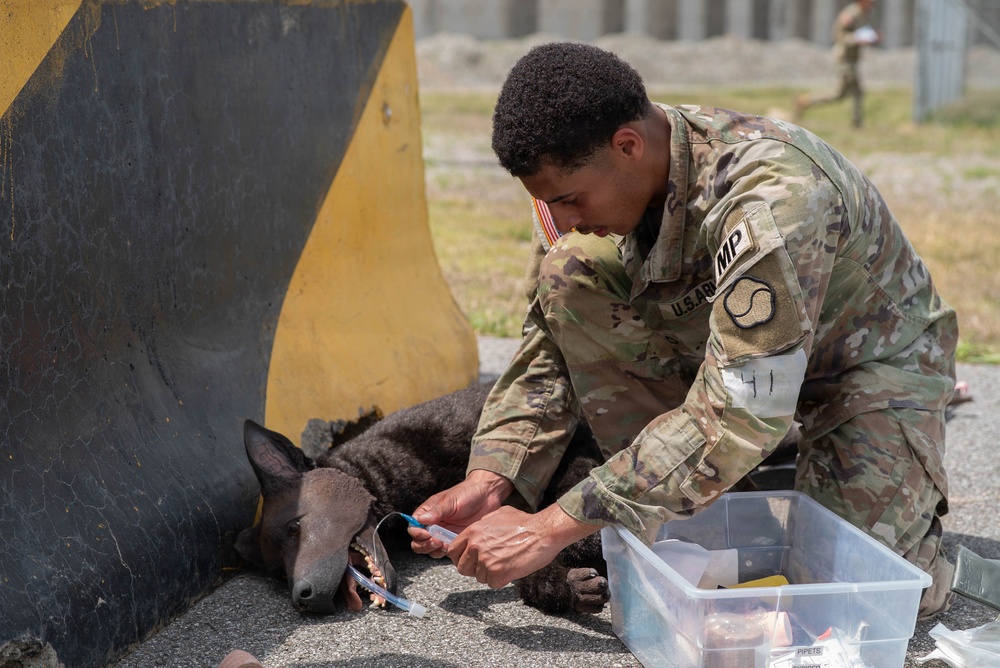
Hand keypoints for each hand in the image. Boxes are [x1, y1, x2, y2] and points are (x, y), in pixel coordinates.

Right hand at [409, 470, 513, 557]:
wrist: (487, 495)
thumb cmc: (467, 493)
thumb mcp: (451, 500)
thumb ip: (436, 511)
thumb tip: (420, 520)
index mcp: (428, 512)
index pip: (414, 527)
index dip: (417, 533)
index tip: (426, 534)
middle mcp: (433, 524)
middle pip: (419, 542)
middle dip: (424, 545)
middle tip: (436, 542)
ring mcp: (443, 534)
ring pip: (431, 549)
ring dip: (435, 550)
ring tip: (445, 545)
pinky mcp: (454, 540)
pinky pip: (445, 551)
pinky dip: (446, 552)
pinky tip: (453, 546)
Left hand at [448, 504, 598, 588]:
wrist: (543, 532)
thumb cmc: (525, 522)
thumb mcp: (498, 515)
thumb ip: (482, 525)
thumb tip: (476, 531)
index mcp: (474, 531)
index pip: (452, 551)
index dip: (460, 557)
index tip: (469, 560)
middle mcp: (476, 546)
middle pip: (462, 568)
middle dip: (474, 569)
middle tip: (488, 565)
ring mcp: (486, 560)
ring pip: (479, 577)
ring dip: (490, 574)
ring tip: (506, 562)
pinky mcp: (498, 573)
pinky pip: (493, 584)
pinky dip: (502, 580)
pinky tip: (512, 569)